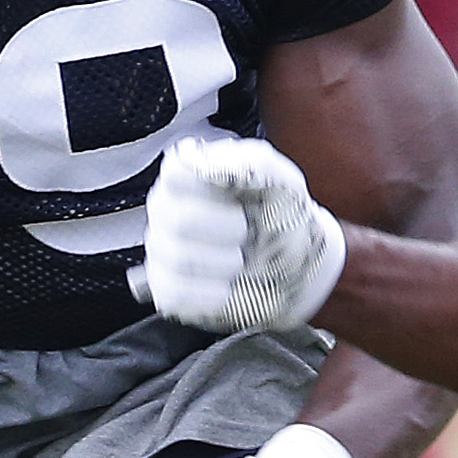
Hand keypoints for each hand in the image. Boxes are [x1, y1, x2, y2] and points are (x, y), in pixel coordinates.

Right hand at [132, 138, 345, 331]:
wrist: (296, 264)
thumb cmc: (282, 215)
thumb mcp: (282, 180)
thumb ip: (253, 163)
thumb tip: (211, 163)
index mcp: (188, 173)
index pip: (176, 173)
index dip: (213, 190)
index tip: (240, 200)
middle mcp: (166, 207)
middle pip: (179, 220)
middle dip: (229, 231)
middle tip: (249, 232)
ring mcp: (161, 248)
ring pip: (178, 260)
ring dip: (224, 264)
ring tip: (242, 260)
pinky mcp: (165, 287)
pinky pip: (175, 294)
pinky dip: (211, 294)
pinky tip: (229, 286)